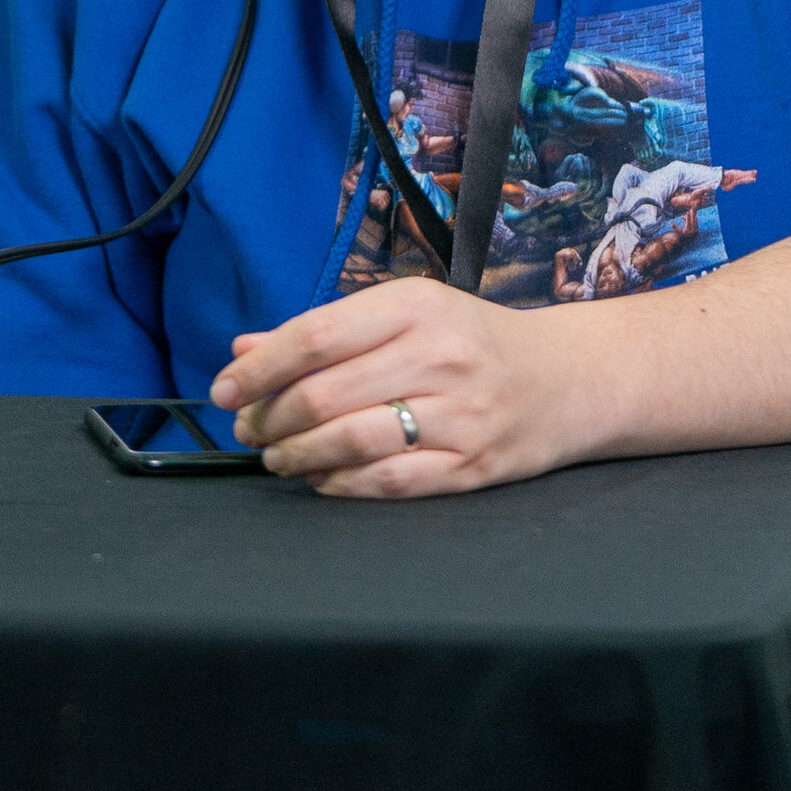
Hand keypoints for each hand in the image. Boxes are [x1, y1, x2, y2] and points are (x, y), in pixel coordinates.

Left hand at [209, 277, 599, 497]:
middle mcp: (439, 356)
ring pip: (351, 442)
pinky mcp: (476, 465)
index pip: (313, 337)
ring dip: (295, 456)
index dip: (258, 370)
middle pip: (324, 396)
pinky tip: (320, 479)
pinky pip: (391, 482)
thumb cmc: (469, 340)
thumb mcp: (402, 314)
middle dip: (268, 419)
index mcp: (414, 306)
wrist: (568, 378)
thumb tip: (243, 350)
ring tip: (275, 456)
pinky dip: (341, 484)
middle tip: (246, 429)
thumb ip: (322, 332)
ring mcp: (461, 414)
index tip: (223, 390)